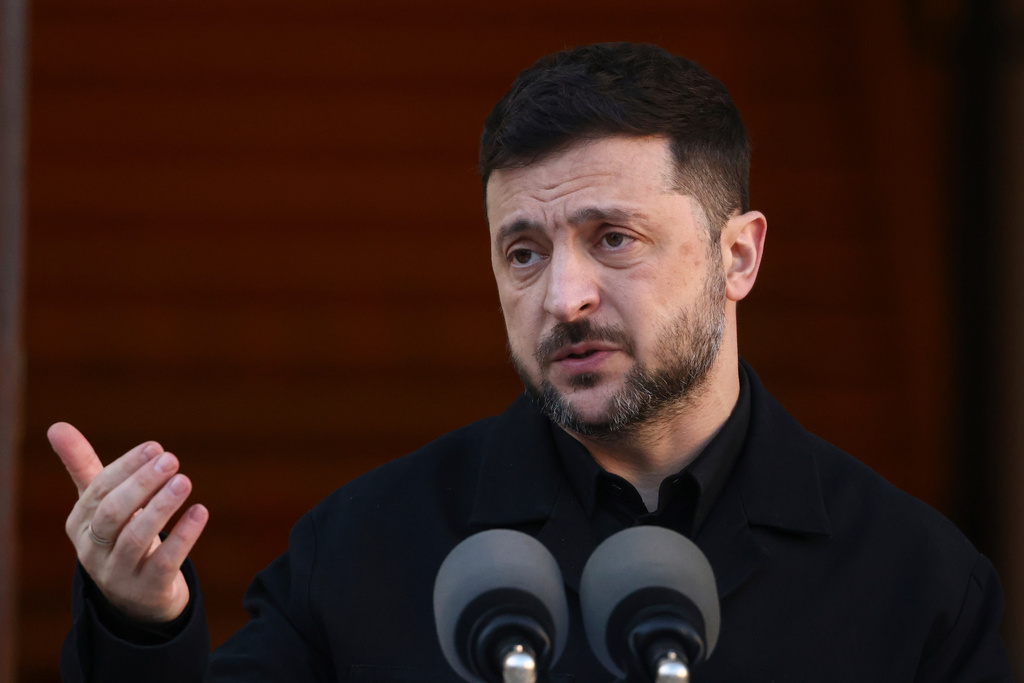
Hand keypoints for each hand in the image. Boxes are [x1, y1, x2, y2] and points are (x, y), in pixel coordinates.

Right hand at [49, 422, 208, 622]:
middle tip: (172, 459)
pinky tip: (200, 512)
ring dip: (161, 507)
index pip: (99, 490)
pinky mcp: (147, 589)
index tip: (155, 447)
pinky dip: (183, 536)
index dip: (126, 467)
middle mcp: (93, 550)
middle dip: (141, 484)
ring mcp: (118, 573)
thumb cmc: (118, 534)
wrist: (135, 597)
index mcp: (80, 523)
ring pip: (136, 538)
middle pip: (113, 513)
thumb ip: (82, 465)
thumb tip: (56, 426)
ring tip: (184, 481)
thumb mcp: (99, 503)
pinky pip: (163, 562)